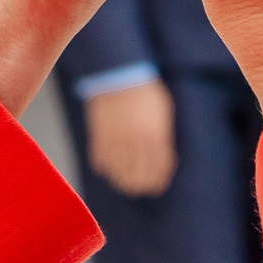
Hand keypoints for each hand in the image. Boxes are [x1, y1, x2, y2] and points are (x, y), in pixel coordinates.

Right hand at [83, 77, 177, 196]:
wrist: (119, 74)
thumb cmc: (146, 93)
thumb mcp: (163, 114)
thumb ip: (163, 138)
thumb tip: (163, 160)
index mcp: (156, 135)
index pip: (159, 169)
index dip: (158, 182)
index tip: (155, 187)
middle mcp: (137, 141)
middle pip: (138, 177)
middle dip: (140, 186)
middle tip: (139, 187)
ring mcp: (117, 139)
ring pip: (118, 173)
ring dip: (121, 179)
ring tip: (123, 180)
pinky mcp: (99, 136)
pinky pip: (100, 162)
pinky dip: (105, 167)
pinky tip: (108, 165)